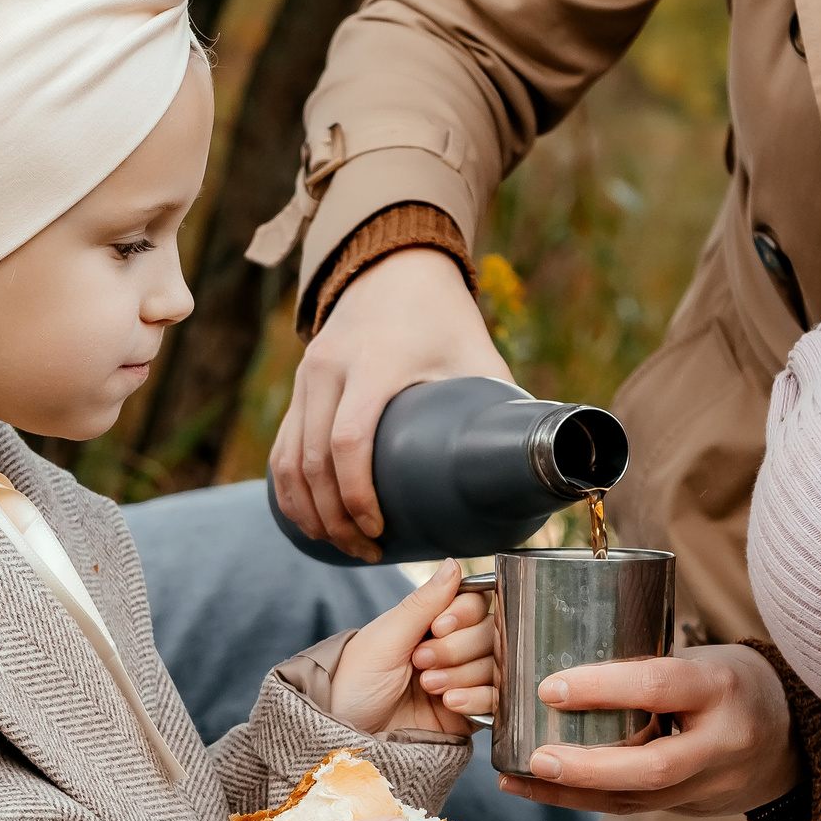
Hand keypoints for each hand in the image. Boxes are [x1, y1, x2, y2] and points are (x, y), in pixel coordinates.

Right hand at [271, 248, 511, 562]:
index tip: (378, 530)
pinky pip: (282, 448)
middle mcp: (330, 368)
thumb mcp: (477, 353)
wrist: (393, 267)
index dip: (358, 494)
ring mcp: (307, 376)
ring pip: (288, 460)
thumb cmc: (444, 318)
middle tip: (365, 552)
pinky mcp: (299, 386)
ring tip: (339, 545)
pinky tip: (311, 520)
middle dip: (333, 518)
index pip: (350, 439)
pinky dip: (290, 491)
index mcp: (375, 362)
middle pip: (312, 460)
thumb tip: (538, 467)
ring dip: (307, 512)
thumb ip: (500, 403)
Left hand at [328, 559, 497, 735]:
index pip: (475, 604)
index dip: (464, 614)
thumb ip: (424, 601)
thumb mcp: (386, 635)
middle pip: (490, 633)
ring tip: (427, 686)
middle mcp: (451, 649)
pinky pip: (494, 700)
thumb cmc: (354, 682)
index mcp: (431, 624)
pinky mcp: (468, 712)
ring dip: (462, 674)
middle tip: (421, 661)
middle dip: (457, 648)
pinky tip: (449, 702)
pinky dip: (477, 698)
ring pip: (494, 666)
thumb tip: (454, 563)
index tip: (438, 627)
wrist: (348, 734)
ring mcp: (462, 680)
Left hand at [495, 643, 796, 815]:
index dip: (603, 688)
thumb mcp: (704, 659)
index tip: (550, 688)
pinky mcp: (693, 806)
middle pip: (654, 766)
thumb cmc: (729, 682)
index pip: (660, 686)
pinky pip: (633, 808)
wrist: (788, 738)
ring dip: (572, 793)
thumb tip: (557, 650)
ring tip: (518, 778)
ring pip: (638, 799)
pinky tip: (536, 789)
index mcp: (722, 686)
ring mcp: (711, 782)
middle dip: (588, 767)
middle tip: (535, 757)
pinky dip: (580, 800)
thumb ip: (648, 664)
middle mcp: (723, 741)